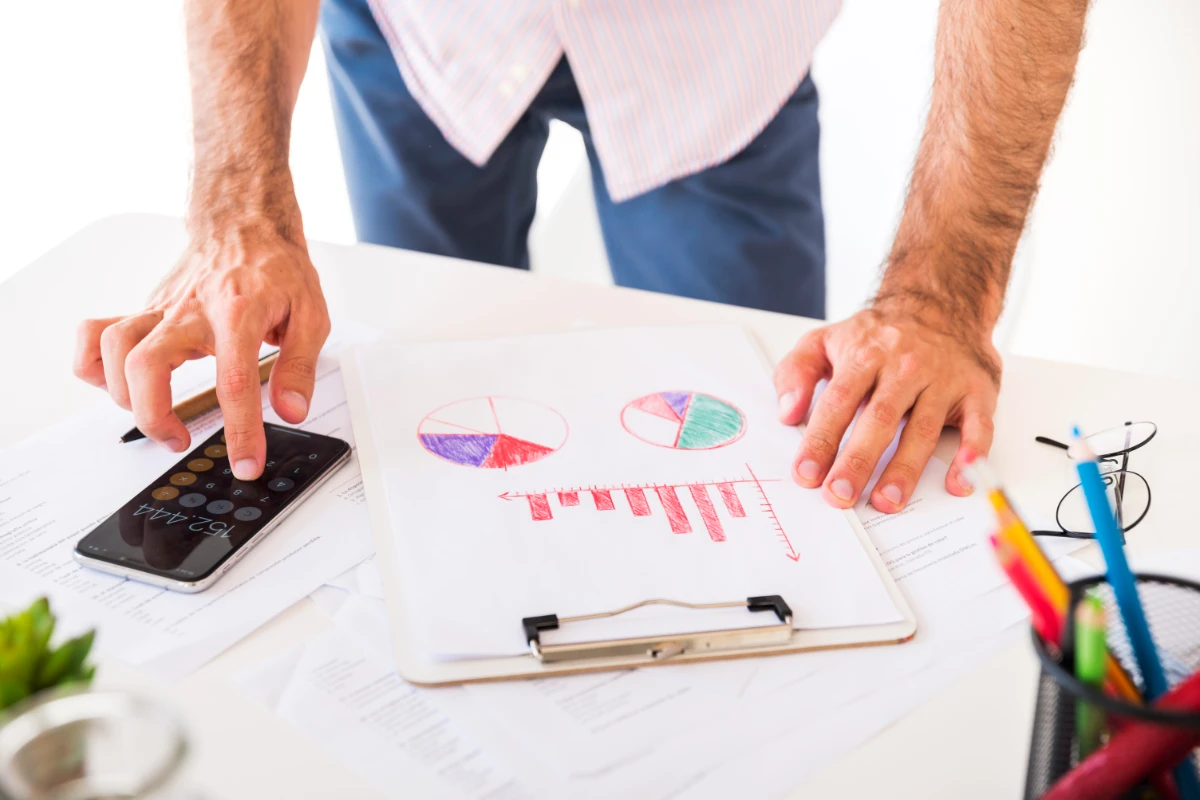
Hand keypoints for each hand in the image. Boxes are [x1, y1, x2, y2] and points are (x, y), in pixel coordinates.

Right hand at [73, 224, 329, 479]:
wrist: (245, 224)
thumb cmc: (277, 269)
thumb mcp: (312, 314)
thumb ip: (301, 366)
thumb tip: (291, 411)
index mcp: (238, 314)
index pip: (234, 382)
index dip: (239, 430)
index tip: (245, 463)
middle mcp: (190, 311)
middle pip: (147, 365)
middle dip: (155, 417)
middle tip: (181, 441)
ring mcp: (161, 310)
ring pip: (114, 348)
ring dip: (124, 396)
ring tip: (158, 419)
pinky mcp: (144, 310)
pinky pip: (95, 332)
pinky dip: (93, 362)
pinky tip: (115, 384)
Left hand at [773, 302, 1000, 511]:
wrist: (940, 305)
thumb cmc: (877, 335)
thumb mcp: (825, 340)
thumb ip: (796, 372)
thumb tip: (787, 412)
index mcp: (865, 356)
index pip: (839, 402)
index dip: (821, 439)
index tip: (806, 473)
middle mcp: (905, 368)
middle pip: (879, 419)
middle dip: (858, 460)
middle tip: (840, 494)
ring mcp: (942, 380)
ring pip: (922, 428)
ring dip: (904, 469)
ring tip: (886, 501)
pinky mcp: (976, 392)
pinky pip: (979, 426)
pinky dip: (973, 454)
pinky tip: (959, 481)